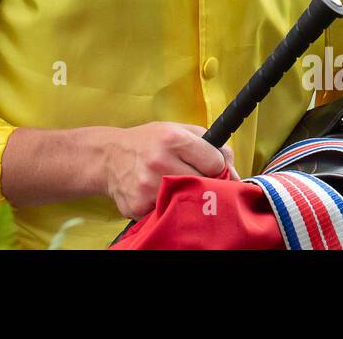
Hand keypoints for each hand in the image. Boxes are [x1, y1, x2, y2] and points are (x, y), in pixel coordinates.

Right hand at [102, 122, 236, 218]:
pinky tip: (157, 196)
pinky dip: (166, 208)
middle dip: (206, 185)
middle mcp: (160, 161)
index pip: (215, 162)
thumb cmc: (148, 142)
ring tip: (177, 187)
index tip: (210, 168)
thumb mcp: (177, 129)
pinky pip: (165, 213)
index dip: (216, 166)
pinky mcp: (138, 205)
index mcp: (173, 139)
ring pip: (187, 202)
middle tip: (198, 181)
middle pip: (204, 184)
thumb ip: (209, 142)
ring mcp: (147, 186)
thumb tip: (234, 167)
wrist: (108, 157)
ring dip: (186, 198)